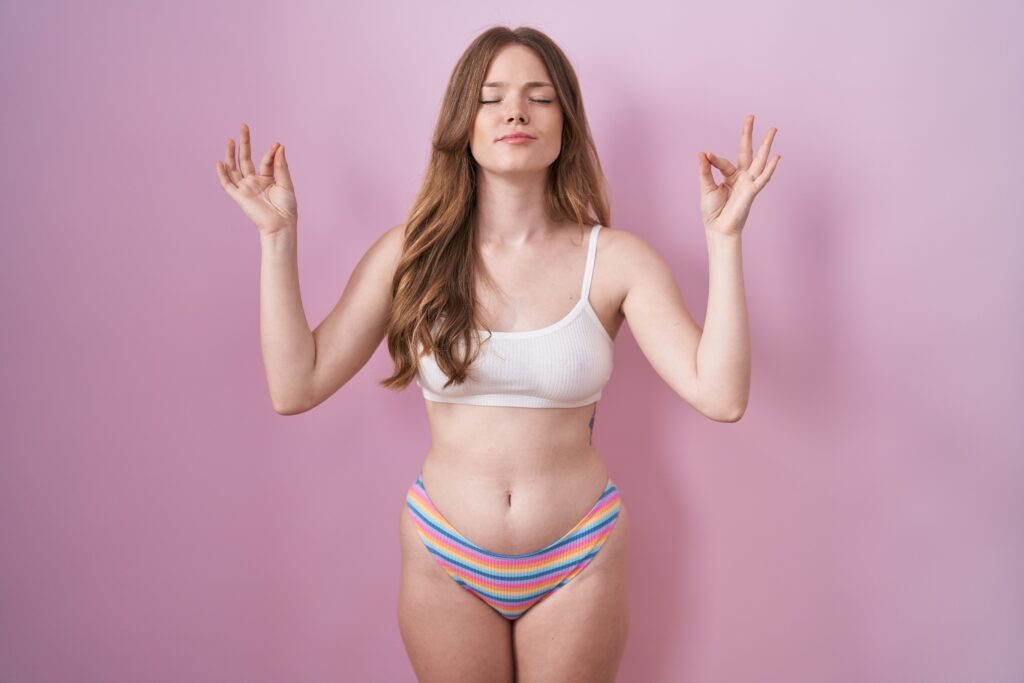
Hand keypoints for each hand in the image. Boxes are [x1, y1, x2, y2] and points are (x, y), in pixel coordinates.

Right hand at [215, 123, 297, 235]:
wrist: (281, 224)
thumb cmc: (287, 207)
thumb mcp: (286, 183)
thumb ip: (280, 166)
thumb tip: (279, 146)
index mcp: (268, 179)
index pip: (266, 161)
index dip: (271, 153)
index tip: (277, 145)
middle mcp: (255, 182)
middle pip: (246, 159)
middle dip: (245, 143)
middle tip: (244, 126)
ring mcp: (246, 188)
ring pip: (234, 168)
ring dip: (231, 154)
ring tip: (230, 139)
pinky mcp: (239, 196)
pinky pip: (227, 184)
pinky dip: (222, 174)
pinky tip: (219, 162)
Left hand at [698, 114, 779, 236]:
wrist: (718, 229)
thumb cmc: (713, 212)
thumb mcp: (706, 188)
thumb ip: (705, 171)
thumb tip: (702, 153)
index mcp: (730, 176)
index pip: (723, 162)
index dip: (713, 159)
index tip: (705, 155)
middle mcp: (741, 177)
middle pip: (747, 151)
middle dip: (749, 134)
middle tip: (751, 116)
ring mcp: (748, 183)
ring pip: (759, 160)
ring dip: (766, 145)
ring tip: (773, 129)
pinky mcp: (752, 191)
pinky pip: (762, 178)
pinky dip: (769, 168)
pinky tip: (777, 157)